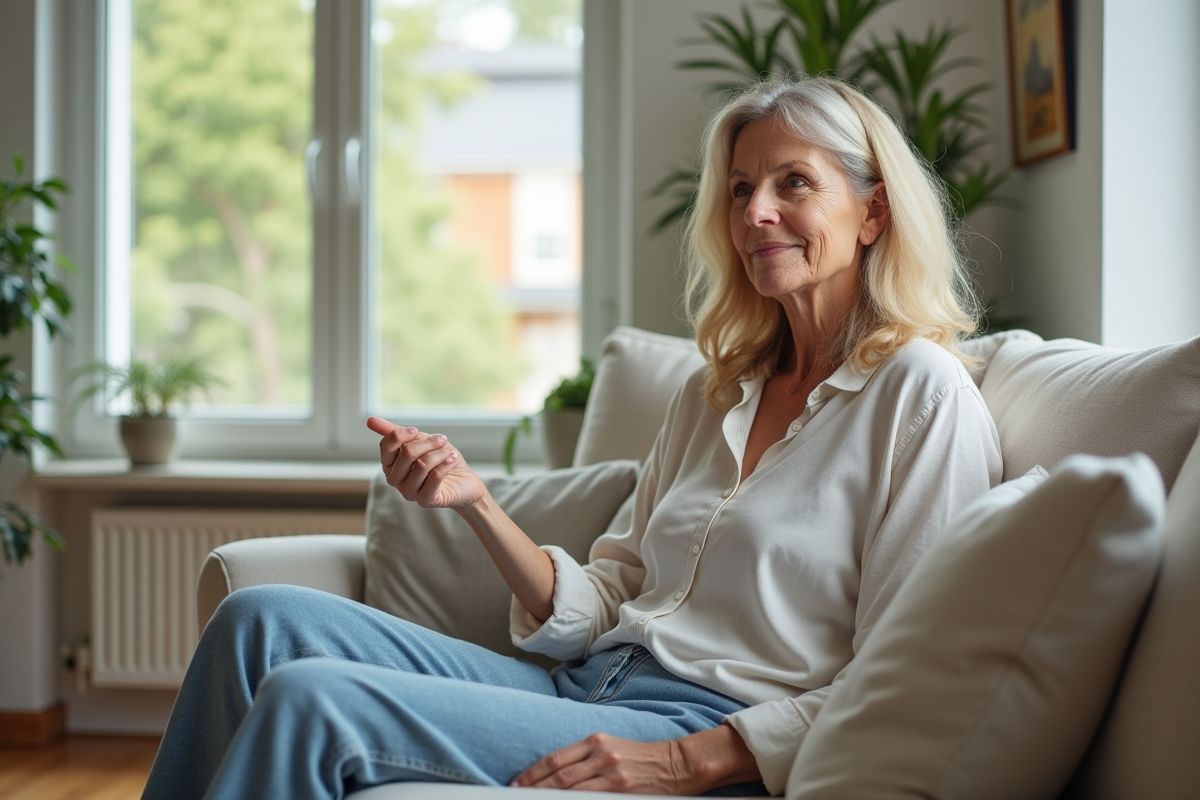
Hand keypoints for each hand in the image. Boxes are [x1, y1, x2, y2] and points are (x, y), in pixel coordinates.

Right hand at [366, 417, 484, 508]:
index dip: (402, 435)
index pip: (386, 446)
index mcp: (389, 464)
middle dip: (428, 442)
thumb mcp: (419, 441)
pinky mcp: (425, 500)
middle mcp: (395, 479)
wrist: (463, 481)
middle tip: (442, 439)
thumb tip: (370, 420)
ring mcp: (408, 492)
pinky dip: (445, 464)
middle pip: (406, 453)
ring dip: (440, 453)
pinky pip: (434, 477)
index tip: (416, 431)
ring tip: (450, 452)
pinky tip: (452, 459)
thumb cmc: (439, 459)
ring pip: (422, 465)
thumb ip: (395, 432)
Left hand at [511, 734, 704, 794]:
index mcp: (595, 740)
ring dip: (547, 796)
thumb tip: (556, 774)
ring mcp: (611, 773)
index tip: (517, 782)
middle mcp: (601, 754)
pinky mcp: (621, 789)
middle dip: (534, 787)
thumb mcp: (612, 747)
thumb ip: (586, 756)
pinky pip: (589, 798)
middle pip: (558, 775)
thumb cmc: (641, 757)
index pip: (555, 758)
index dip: (533, 772)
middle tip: (516, 794)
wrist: (676, 764)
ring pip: (570, 788)